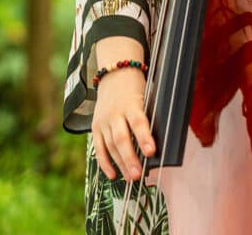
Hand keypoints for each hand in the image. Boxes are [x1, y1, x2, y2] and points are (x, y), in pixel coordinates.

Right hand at [92, 66, 155, 181]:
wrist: (114, 73)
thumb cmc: (135, 88)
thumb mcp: (145, 96)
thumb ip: (147, 117)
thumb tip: (156, 145)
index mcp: (130, 103)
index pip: (138, 122)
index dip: (144, 137)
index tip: (151, 152)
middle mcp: (114, 113)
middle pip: (121, 138)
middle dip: (130, 158)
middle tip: (138, 175)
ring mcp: (103, 120)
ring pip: (110, 145)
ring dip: (120, 164)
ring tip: (130, 178)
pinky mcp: (95, 126)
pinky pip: (98, 147)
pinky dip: (104, 162)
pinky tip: (113, 175)